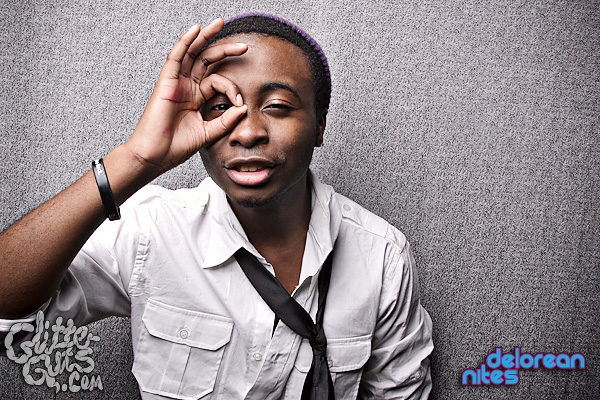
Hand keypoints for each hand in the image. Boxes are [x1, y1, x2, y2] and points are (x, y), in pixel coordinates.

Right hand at [124, 18, 247, 175]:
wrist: (156, 156)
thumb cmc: (176, 147)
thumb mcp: (208, 133)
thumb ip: (225, 121)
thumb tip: (243, 108)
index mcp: (196, 98)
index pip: (218, 82)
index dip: (232, 88)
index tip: (240, 103)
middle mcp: (186, 87)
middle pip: (206, 60)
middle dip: (224, 49)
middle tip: (243, 45)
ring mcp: (176, 83)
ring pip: (191, 53)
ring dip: (205, 37)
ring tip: (219, 23)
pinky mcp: (166, 83)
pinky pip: (175, 57)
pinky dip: (185, 42)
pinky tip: (196, 30)